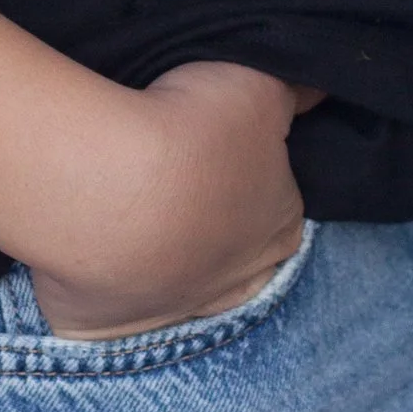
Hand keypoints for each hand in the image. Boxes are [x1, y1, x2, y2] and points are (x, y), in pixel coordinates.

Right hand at [26, 60, 316, 338]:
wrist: (107, 186)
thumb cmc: (192, 134)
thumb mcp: (259, 86)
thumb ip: (293, 90)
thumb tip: (316, 90)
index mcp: (280, 227)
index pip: (281, 201)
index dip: (253, 170)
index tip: (220, 143)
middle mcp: (235, 280)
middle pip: (234, 251)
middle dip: (212, 221)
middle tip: (175, 174)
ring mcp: (170, 309)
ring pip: (174, 284)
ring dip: (160, 255)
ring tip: (133, 209)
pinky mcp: (108, 325)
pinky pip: (112, 305)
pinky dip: (105, 282)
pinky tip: (95, 251)